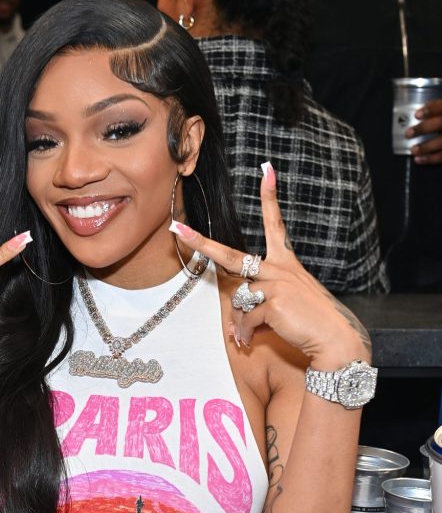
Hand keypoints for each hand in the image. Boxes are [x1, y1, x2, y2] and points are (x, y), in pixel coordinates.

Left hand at [171, 165, 371, 368]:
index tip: (267, 170)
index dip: (270, 197)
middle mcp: (279, 269)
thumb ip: (261, 303)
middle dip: (201, 243)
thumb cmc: (312, 321)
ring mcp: (276, 285)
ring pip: (237, 300)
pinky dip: (245, 334)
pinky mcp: (274, 304)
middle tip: (177, 227)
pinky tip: (250, 342)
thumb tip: (236, 321)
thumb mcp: (288, 303)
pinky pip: (246, 319)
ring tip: (247, 336)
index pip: (275, 224)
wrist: (335, 339)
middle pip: (231, 256)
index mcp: (286, 262)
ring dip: (240, 322)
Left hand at [405, 98, 441, 164]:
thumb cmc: (441, 121)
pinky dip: (430, 159)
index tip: (416, 115)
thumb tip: (415, 115)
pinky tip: (418, 159)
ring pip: (441, 143)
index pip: (441, 107)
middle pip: (440, 124)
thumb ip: (434, 113)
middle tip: (408, 133)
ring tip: (413, 150)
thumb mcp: (441, 112)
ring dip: (426, 147)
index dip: (430, 109)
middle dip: (423, 128)